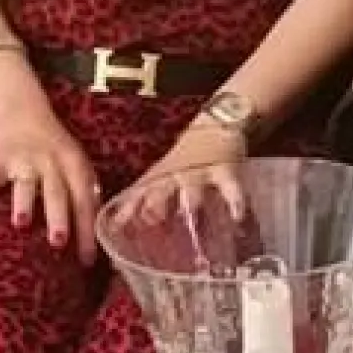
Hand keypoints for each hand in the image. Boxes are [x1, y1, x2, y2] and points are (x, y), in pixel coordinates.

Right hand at [0, 107, 100, 264]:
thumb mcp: (77, 164)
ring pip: (25, 184)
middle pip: (56, 193)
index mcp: (75, 166)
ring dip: (23, 203)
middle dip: (58, 217)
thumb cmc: (57, 149)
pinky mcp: (0, 159)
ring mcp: (24, 160)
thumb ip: (86, 193)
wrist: (25, 114)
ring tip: (21, 224)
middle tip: (59, 242)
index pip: (84, 201)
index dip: (87, 230)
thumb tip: (99, 233)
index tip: (87, 259)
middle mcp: (51, 163)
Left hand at [107, 119, 248, 228]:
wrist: (217, 124)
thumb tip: (119, 225)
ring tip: (189, 215)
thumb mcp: (163, 173)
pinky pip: (230, 187)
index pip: (138, 194)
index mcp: (160, 176)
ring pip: (194, 186)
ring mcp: (201, 172)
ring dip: (191, 200)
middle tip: (150, 220)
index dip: (126, 210)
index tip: (115, 228)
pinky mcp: (226, 169)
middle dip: (156, 203)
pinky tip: (236, 216)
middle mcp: (177, 175)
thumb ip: (145, 198)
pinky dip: (235, 201)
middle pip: (162, 188)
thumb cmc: (185, 158)